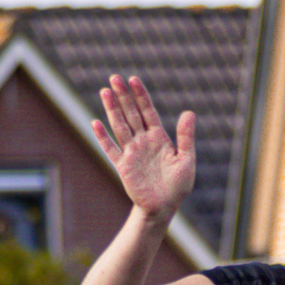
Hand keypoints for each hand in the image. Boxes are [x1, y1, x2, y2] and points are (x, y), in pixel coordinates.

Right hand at [91, 73, 195, 222]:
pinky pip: (111, 149)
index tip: (133, 79)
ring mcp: (131, 152)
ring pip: (119, 126)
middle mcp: (143, 142)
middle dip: (123, 96)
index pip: (148, 111)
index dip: (141, 95)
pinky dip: (103, 136)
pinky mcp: (122, 166)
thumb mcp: (186, 159)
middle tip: (114, 77)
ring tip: (105, 91)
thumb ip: (186, 137)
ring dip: (112, 109)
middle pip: (131, 114)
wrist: (164, 207)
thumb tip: (189, 112)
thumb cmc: (178, 185)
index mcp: (159, 138)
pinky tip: (95, 122)